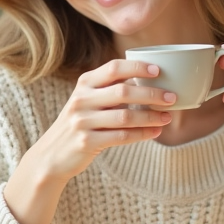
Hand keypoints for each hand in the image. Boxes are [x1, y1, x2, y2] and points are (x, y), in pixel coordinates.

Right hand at [31, 59, 177, 184]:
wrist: (51, 155)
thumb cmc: (79, 124)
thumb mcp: (86, 101)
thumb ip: (109, 90)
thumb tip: (149, 83)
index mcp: (84, 84)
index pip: (113, 68)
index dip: (137, 67)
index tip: (158, 70)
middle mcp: (82, 99)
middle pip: (123, 91)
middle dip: (152, 94)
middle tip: (171, 97)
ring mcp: (82, 121)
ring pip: (125, 116)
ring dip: (151, 116)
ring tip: (167, 118)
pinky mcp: (86, 141)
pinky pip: (121, 136)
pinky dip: (142, 134)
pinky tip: (155, 132)